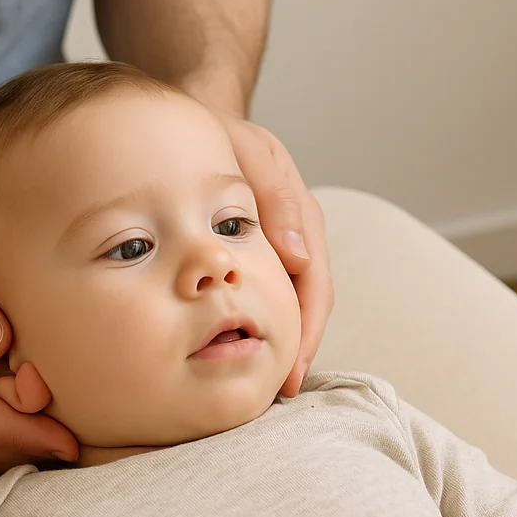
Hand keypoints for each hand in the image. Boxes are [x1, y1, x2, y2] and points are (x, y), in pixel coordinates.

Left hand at [221, 117, 333, 395]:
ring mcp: (280, 248)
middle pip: (307, 307)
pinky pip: (268, 294)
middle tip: (279, 394)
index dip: (305, 332)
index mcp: (302, 222)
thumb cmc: (226, 138)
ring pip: (289, 305)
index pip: (313, 289)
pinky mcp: (259, 252)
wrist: (203, 122)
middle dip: (297, 350)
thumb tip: (299, 259)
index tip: (291, 372)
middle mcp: (297, 239)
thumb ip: (277, 201)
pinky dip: (261, 321)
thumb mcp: (252, 157)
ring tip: (263, 384)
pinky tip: (240, 345)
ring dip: (281, 342)